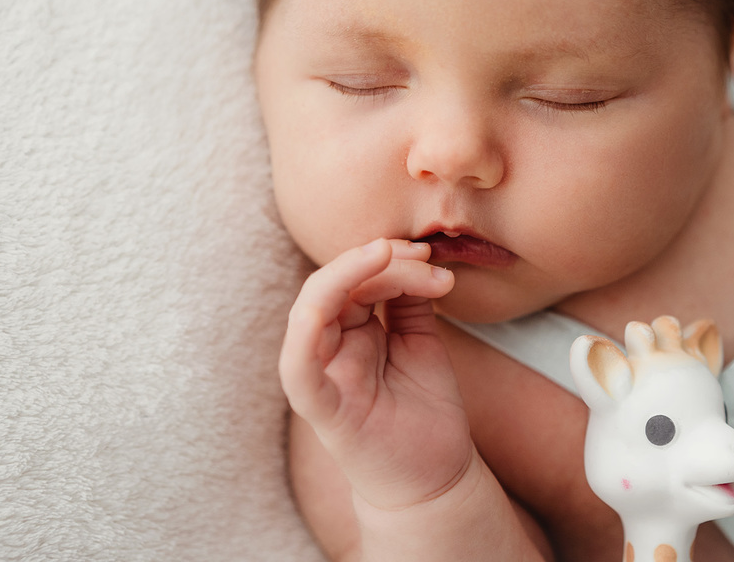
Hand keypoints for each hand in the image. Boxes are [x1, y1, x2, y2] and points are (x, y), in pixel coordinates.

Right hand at [279, 238, 467, 511]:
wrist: (435, 479)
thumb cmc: (424, 411)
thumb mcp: (420, 341)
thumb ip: (409, 300)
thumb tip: (414, 257)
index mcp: (350, 333)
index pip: (354, 279)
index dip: (388, 258)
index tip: (429, 255)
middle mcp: (330, 350)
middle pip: (332, 286)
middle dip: (376, 260)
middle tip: (422, 255)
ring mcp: (323, 378)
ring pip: (311, 313)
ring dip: (349, 275)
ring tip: (398, 259)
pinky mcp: (323, 410)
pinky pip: (299, 371)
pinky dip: (302, 336)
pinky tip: (321, 309)